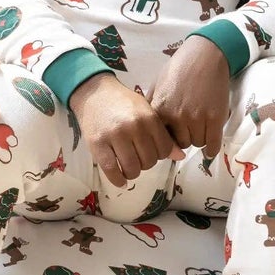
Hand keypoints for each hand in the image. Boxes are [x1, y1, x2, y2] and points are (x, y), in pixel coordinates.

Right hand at [70, 73, 178, 188]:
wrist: (94, 93)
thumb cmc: (123, 103)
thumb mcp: (147, 112)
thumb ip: (162, 134)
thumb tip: (180, 156)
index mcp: (149, 118)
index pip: (164, 149)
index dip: (161, 155)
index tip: (153, 152)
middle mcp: (134, 127)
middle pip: (149, 161)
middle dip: (146, 164)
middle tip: (138, 157)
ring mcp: (115, 137)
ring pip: (132, 168)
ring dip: (132, 173)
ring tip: (129, 167)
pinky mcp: (97, 145)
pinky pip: (111, 171)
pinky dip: (118, 180)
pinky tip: (121, 181)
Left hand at [151, 36, 231, 158]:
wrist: (205, 54)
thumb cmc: (180, 67)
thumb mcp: (157, 84)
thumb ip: (151, 107)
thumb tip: (145, 127)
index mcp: (160, 109)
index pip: (160, 138)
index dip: (166, 138)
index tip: (171, 136)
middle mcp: (177, 117)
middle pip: (180, 143)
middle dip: (184, 137)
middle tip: (188, 128)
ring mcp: (197, 118)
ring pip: (197, 143)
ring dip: (198, 138)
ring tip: (200, 127)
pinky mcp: (216, 118)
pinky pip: (212, 145)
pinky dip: (211, 149)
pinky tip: (209, 147)